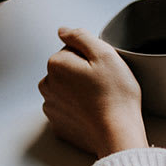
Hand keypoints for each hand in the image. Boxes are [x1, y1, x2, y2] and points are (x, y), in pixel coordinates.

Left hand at [39, 28, 147, 157]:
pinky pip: (68, 110)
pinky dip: (79, 110)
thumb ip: (80, 36)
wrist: (118, 134)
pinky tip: (94, 113)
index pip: (72, 49)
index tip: (102, 69)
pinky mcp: (59, 126)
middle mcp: (47, 86)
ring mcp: (51, 107)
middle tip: (103, 84)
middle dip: (83, 73)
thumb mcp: (104, 53)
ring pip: (67, 90)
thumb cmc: (115, 96)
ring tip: (100, 100)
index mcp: (56, 64)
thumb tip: (63, 31)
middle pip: (67, 70)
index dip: (91, 57)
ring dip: (80, 91)